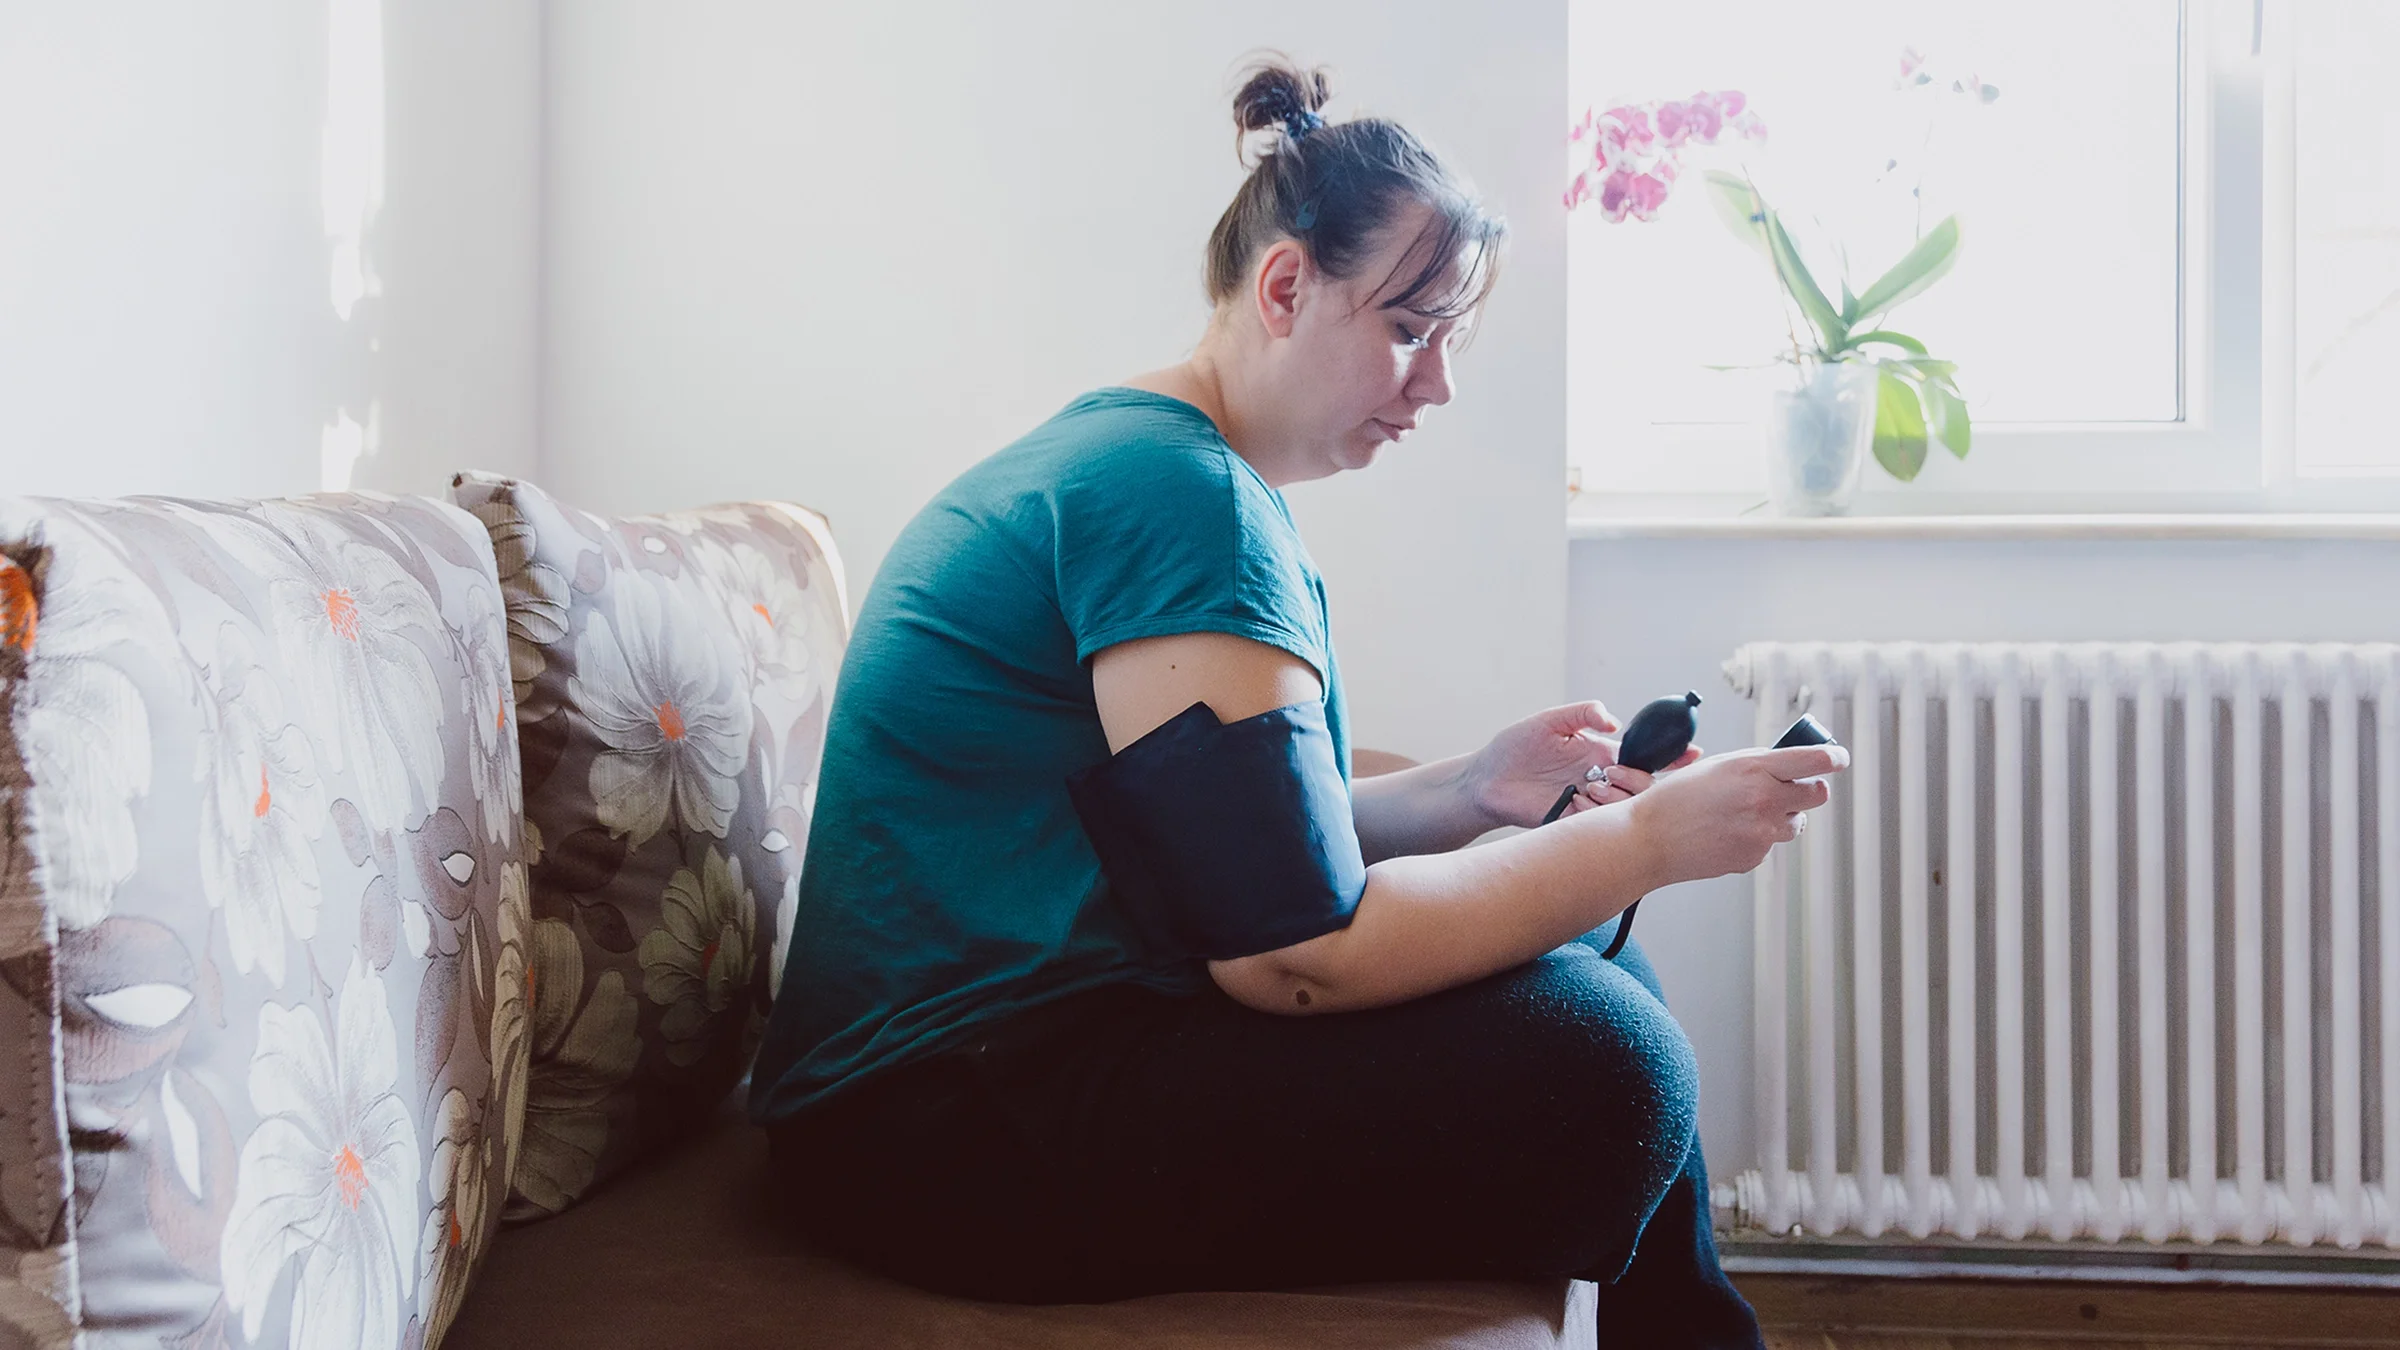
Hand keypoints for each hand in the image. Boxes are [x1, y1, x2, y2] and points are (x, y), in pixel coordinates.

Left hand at [1465, 701, 1702, 828]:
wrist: (1486, 778)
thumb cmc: (1516, 746)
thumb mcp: (1549, 721)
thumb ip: (1583, 713)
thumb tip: (1614, 721)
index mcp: (1602, 754)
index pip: (1647, 757)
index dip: (1673, 756)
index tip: (1693, 753)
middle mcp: (1603, 779)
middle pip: (1645, 786)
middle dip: (1639, 780)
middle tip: (1611, 772)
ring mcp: (1590, 802)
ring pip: (1627, 808)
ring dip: (1616, 798)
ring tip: (1588, 787)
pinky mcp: (1573, 821)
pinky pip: (1598, 825)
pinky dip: (1593, 815)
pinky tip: (1574, 802)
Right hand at [1624, 744, 1848, 885]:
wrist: (1650, 839)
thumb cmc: (1677, 798)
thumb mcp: (1719, 766)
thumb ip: (1759, 764)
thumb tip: (1790, 765)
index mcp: (1755, 769)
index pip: (1816, 761)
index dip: (1833, 758)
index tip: (1838, 758)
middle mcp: (1765, 800)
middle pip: (1818, 793)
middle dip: (1810, 788)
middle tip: (1794, 787)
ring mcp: (1763, 833)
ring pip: (1796, 822)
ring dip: (1781, 815)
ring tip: (1744, 813)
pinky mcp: (1755, 857)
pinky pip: (1770, 843)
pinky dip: (1756, 837)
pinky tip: (1727, 832)